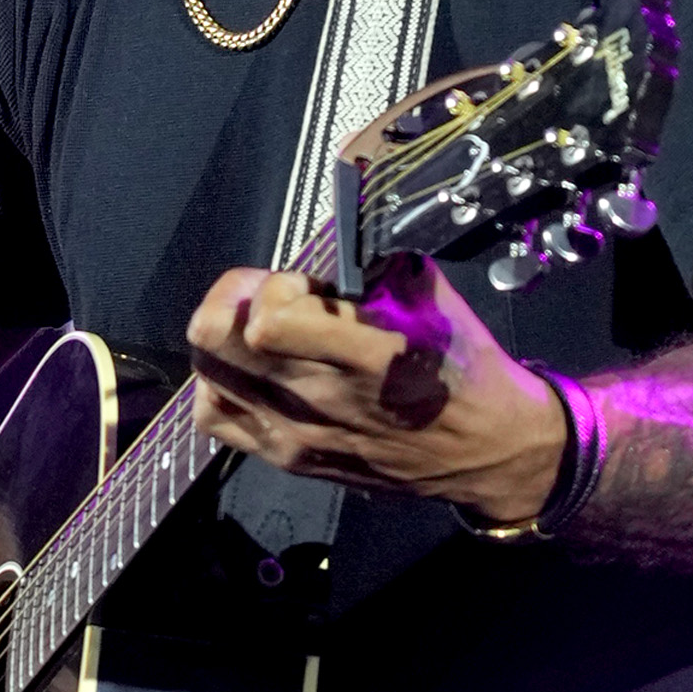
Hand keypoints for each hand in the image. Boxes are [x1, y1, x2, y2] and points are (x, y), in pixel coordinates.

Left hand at [185, 255, 571, 521]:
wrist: (485, 451)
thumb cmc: (463, 371)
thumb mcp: (433, 300)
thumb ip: (378, 265)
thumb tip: (342, 232)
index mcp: (365, 357)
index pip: (267, 321)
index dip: (274, 285)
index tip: (304, 283)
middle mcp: (321, 400)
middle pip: (216, 341)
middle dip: (237, 299)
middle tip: (269, 296)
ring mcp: (297, 434)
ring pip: (207, 375)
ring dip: (226, 341)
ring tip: (262, 334)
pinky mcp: (287, 458)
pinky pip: (214, 417)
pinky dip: (220, 385)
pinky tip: (252, 372)